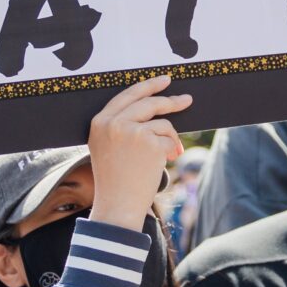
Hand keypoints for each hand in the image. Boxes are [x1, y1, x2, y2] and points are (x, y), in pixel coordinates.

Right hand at [89, 76, 192, 233]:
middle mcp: (113, 123)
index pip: (127, 95)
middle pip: (148, 103)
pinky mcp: (149, 142)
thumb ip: (121, 125)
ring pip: (162, 123)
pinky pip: (169, 138)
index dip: (148, 86)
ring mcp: (131, 131)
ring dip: (170, 138)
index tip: (164, 81)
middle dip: (170, 101)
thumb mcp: (107, 146)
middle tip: (187, 100)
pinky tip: (162, 162)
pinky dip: (171, 150)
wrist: (117, 205)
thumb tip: (155, 107)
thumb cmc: (115, 180)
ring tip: (167, 154)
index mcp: (99, 122)